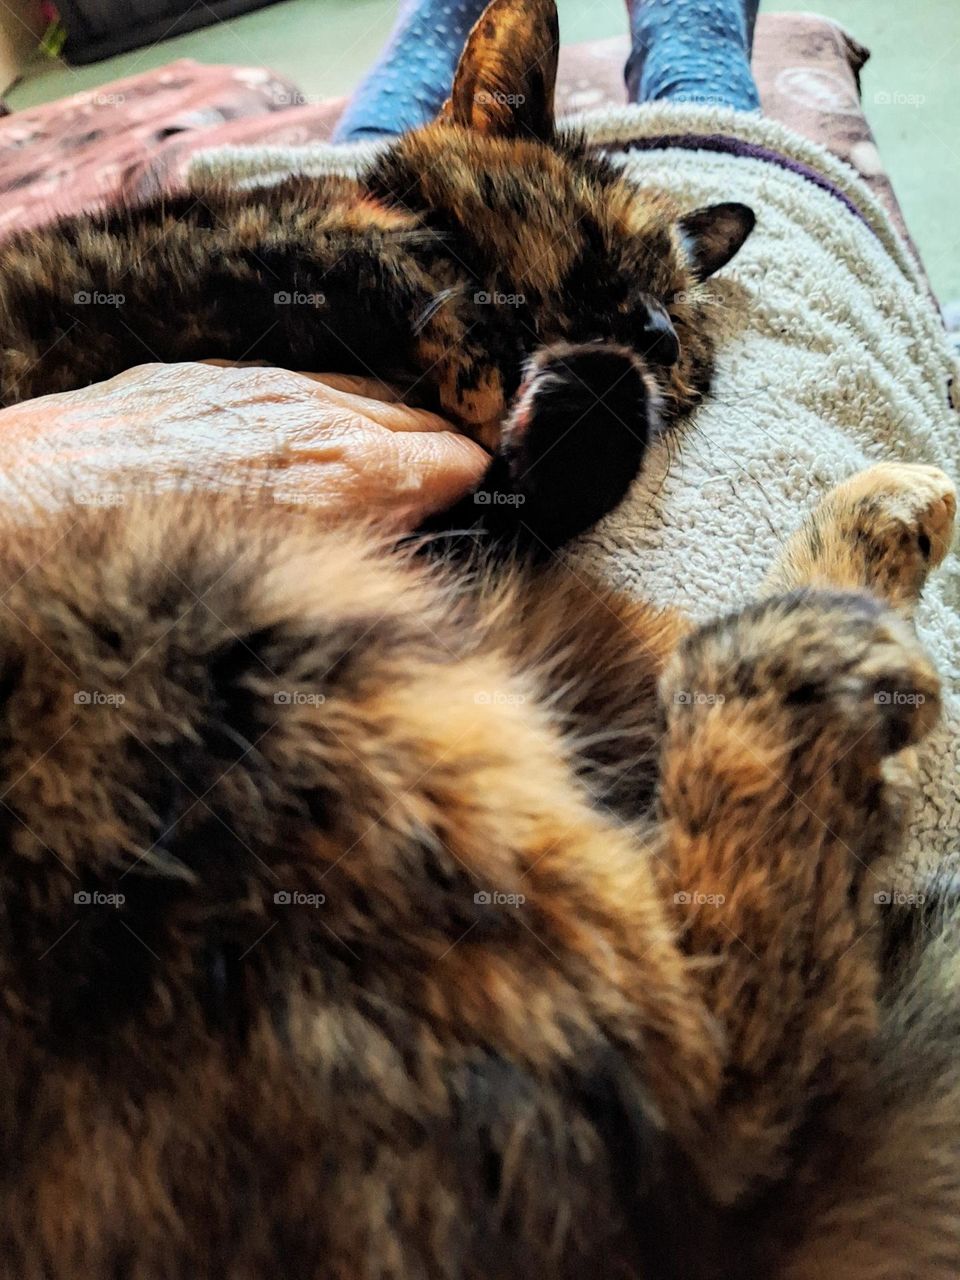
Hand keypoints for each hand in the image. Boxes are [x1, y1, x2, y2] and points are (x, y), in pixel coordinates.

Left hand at [0, 363, 488, 528]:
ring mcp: (259, 386)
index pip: (461, 460)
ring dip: (385, 427)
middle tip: (445, 495)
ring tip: (385, 468)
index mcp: (353, 471)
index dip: (481, 487)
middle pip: (420, 418)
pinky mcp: (206, 377)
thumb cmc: (164, 571)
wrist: (31, 514)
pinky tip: (305, 443)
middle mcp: (315, 413)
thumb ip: (377, 564)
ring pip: (360, 392)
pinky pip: (295, 383)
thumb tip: (418, 567)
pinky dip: (321, 410)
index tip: (484, 508)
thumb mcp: (299, 588)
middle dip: (441, 454)